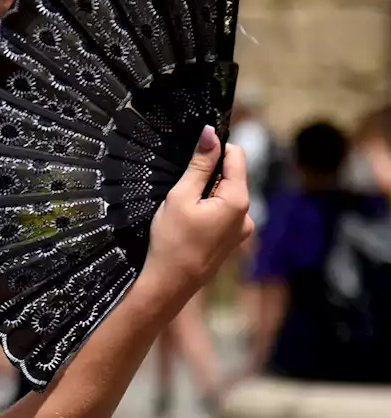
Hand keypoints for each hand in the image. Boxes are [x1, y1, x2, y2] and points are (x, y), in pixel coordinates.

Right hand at [142, 125, 253, 306]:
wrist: (170, 284)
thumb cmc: (172, 240)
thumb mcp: (181, 196)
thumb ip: (199, 165)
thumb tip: (210, 134)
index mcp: (238, 200)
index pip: (236, 156)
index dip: (214, 150)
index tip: (191, 155)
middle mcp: (247, 214)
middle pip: (232, 176)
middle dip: (208, 175)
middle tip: (181, 189)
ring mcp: (241, 230)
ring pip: (226, 195)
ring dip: (207, 193)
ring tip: (183, 209)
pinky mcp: (232, 241)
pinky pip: (224, 213)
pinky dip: (208, 210)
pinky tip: (189, 223)